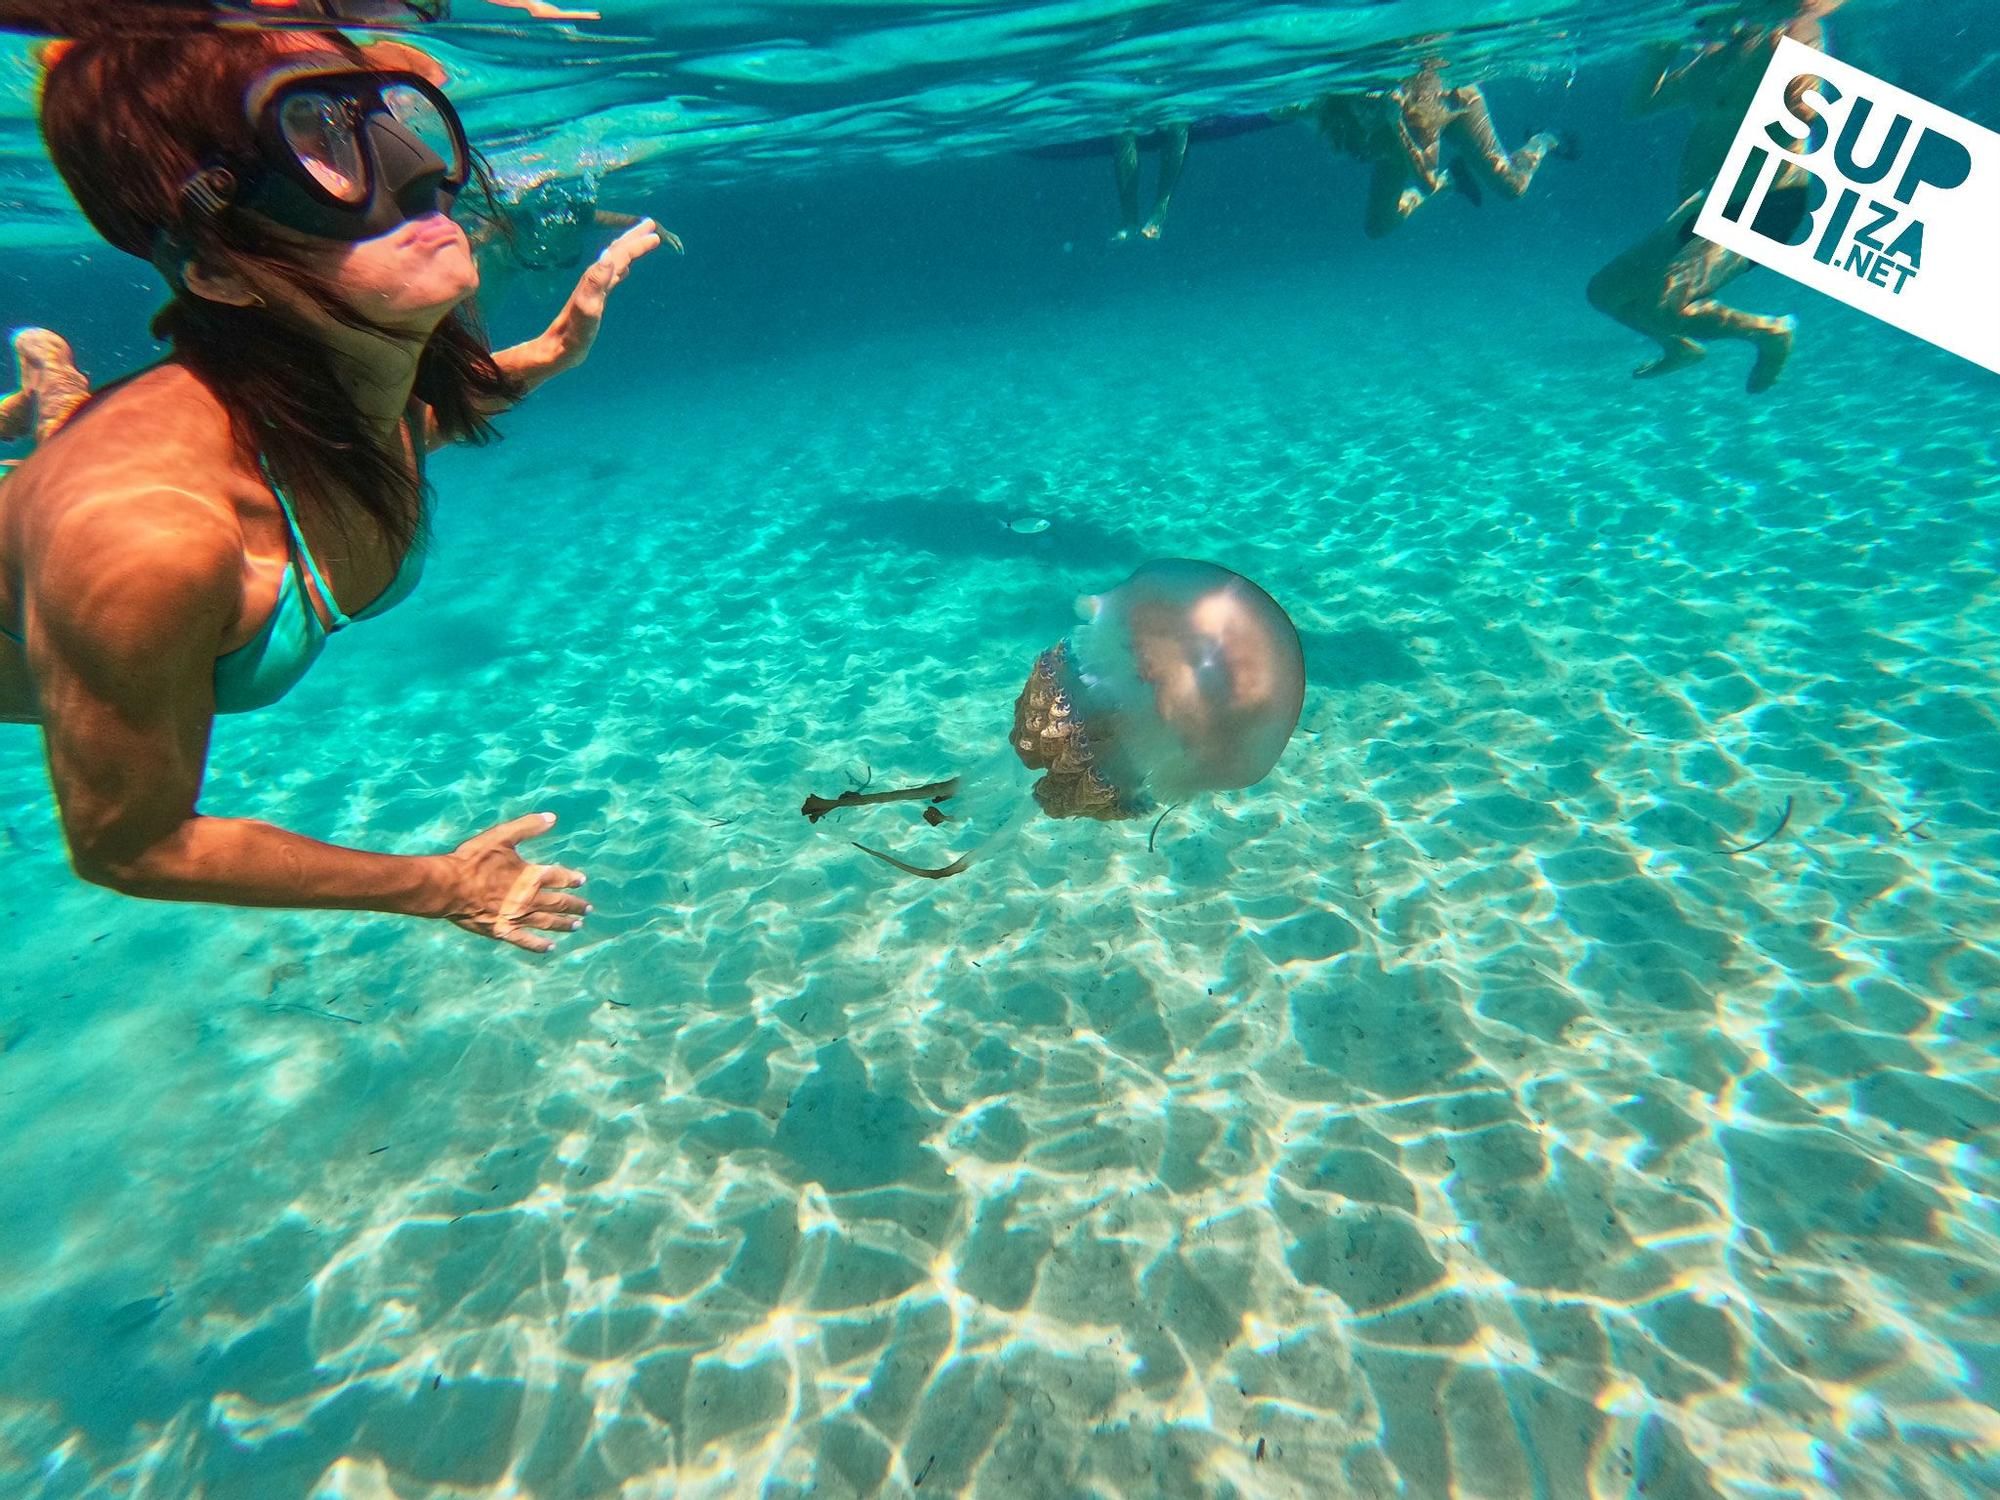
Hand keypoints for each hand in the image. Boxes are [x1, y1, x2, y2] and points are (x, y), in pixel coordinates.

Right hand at [438, 812, 589, 952]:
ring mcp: (517, 917)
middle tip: (587, 909)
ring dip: (564, 924)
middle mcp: (530, 898)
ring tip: (577, 926)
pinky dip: (539, 945)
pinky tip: (550, 948)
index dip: (571, 878)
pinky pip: (526, 941)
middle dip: (574, 905)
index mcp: (531, 876)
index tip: (582, 881)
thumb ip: (528, 827)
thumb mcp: (502, 836)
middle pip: (558, 903)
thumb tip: (552, 818)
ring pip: (547, 922)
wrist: (449, 886)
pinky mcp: (503, 930)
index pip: (558, 877)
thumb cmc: (473, 860)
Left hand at [549, 218, 680, 373]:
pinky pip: (613, 276)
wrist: (559, 347)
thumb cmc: (574, 333)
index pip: (620, 254)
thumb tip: (608, 254)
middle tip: (650, 225)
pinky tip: (626, 270)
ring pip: (617, 261)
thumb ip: (596, 281)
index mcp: (597, 278)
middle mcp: (596, 278)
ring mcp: (597, 288)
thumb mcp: (587, 307)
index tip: (655, 235)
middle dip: (634, 237)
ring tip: (642, 240)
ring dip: (630, 249)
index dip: (637, 244)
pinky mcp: (597, 298)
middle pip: (617, 251)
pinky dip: (622, 268)